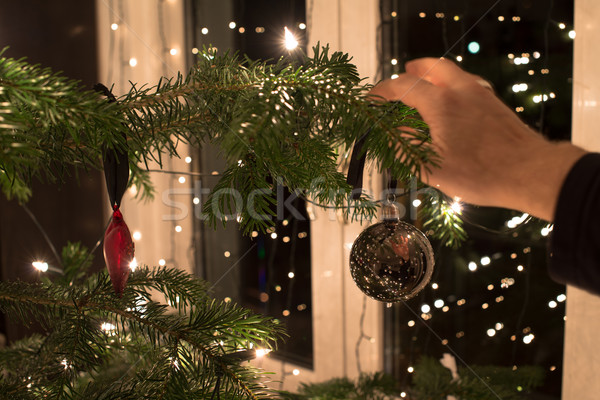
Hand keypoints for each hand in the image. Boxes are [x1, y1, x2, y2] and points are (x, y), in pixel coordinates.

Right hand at [369, 58, 585, 220]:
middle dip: (410, 72)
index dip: (382, 92)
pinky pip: (467, 83)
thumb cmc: (481, 174)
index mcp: (440, 103)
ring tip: (422, 89)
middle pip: (431, 67)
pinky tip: (450, 104)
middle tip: (398, 83)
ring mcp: (480, 94)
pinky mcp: (494, 103)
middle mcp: (461, 90)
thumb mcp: (431, 167)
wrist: (530, 172)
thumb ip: (404, 145)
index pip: (402, 86)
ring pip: (451, 72)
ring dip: (432, 76)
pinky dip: (450, 85)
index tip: (371, 100)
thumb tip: (390, 131)